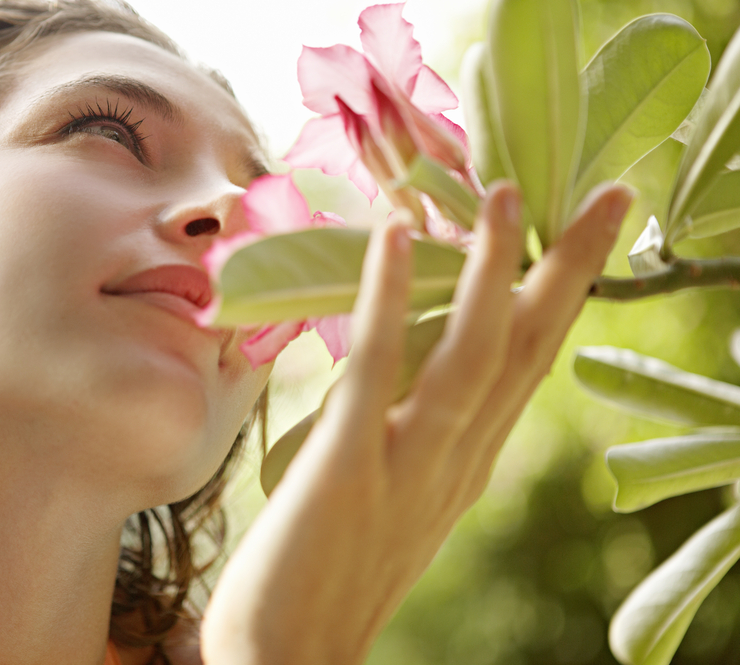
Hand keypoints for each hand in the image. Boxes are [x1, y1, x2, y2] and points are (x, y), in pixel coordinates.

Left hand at [201, 181, 633, 664]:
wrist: (290, 657)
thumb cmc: (334, 571)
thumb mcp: (398, 494)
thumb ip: (418, 433)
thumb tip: (414, 366)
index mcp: (467, 463)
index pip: (530, 365)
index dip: (563, 296)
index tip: (590, 234)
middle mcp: (457, 461)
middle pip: (527, 351)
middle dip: (570, 270)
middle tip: (611, 195)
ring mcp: (409, 465)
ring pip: (470, 355)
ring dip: (493, 271)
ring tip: (508, 194)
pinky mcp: (350, 468)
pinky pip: (378, 372)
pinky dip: (390, 300)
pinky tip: (395, 237)